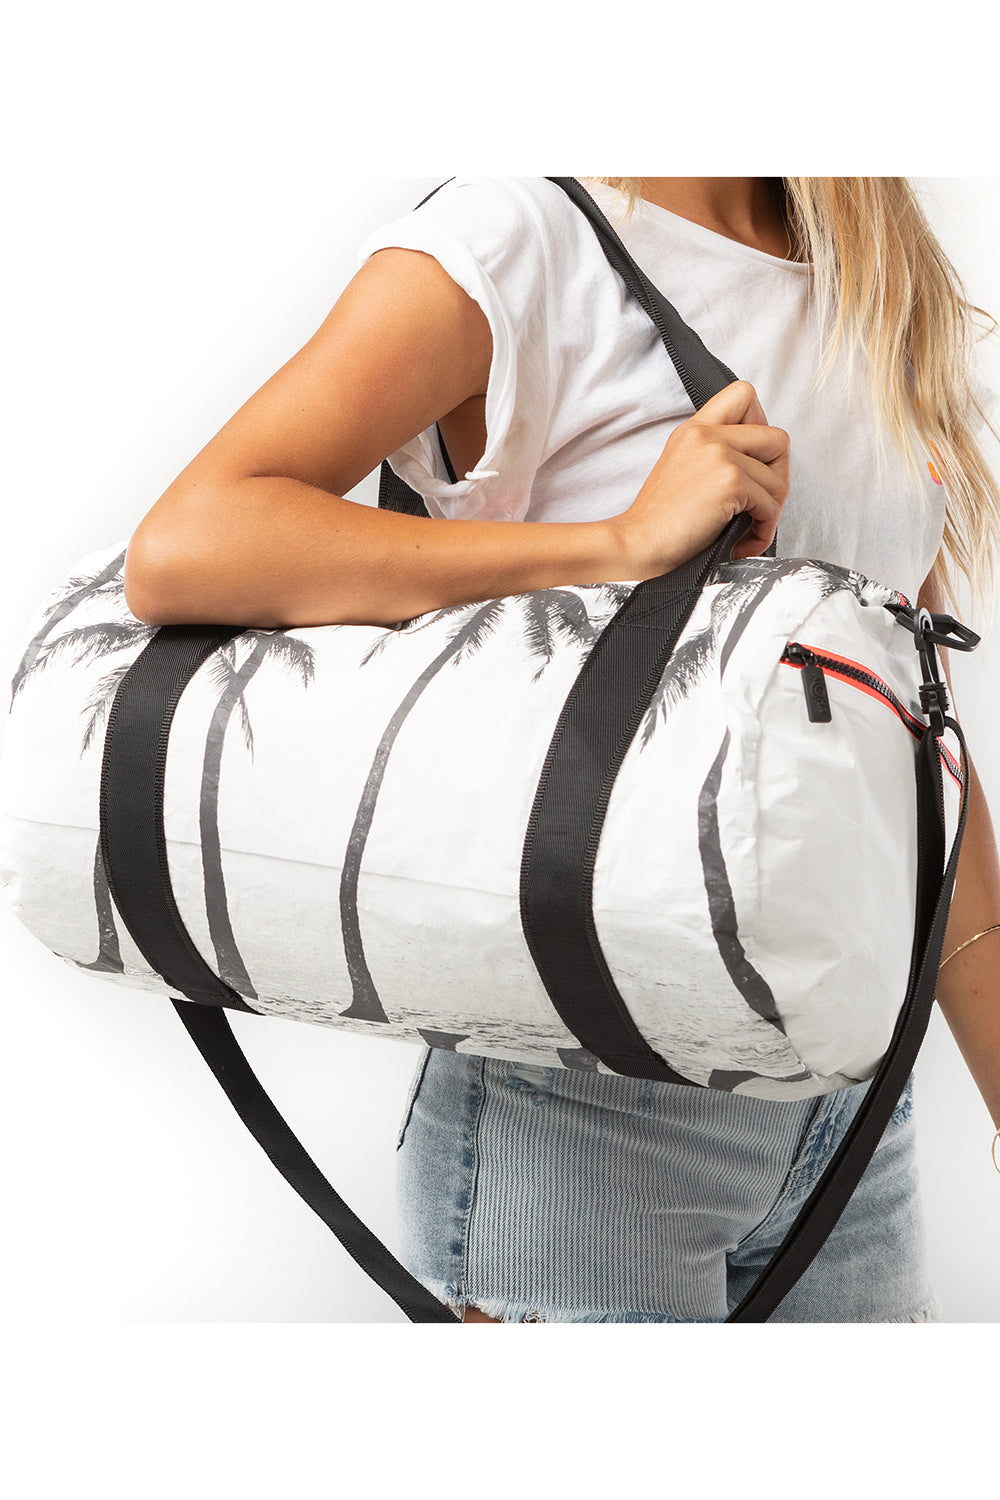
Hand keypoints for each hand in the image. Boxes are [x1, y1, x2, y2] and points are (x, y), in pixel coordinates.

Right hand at [605, 380, 790, 578]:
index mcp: (694, 429)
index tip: (754, 460)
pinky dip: (764, 529)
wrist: (637, 543)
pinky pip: (770, 504)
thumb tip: (759, 465)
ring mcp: (720, 455)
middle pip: (777, 438)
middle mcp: (707, 435)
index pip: (744, 395)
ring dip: (772, 510)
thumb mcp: (681, 468)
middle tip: (763, 502)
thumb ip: (714, 454)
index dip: (762, 426)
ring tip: (752, 529)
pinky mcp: (730, 482)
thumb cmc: (658, 521)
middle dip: (779, 476)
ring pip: (777, 478)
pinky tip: (745, 541)